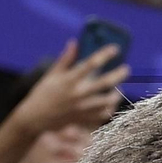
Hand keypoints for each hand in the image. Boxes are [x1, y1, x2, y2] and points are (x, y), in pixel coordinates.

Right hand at [12, 41, 129, 133]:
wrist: (35, 118)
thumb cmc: (42, 94)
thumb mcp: (51, 75)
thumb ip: (65, 59)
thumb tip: (74, 43)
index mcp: (68, 80)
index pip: (90, 64)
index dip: (104, 55)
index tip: (115, 49)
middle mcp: (77, 94)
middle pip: (103, 83)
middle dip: (118, 75)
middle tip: (126, 69)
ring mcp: (81, 108)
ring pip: (106, 101)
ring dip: (115, 94)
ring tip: (119, 89)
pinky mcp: (82, 119)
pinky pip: (101, 115)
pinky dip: (108, 109)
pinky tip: (111, 104)